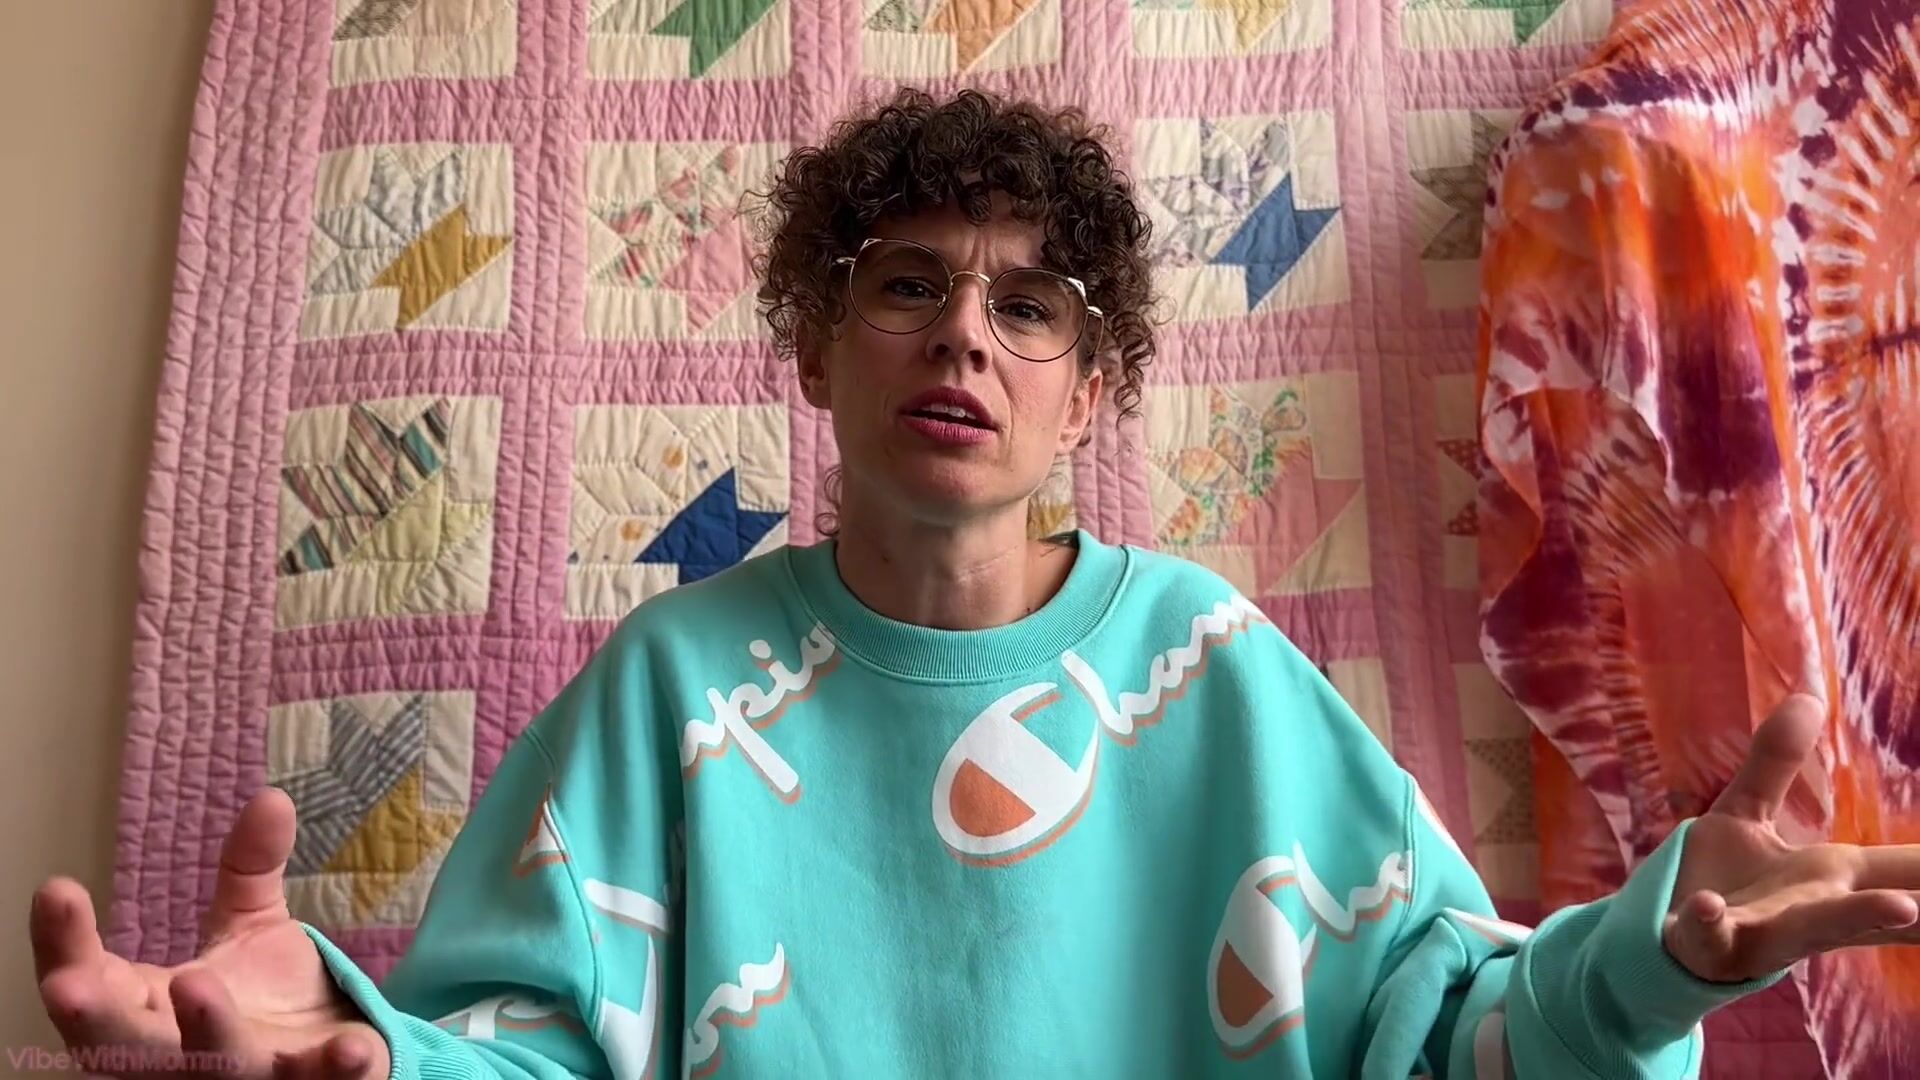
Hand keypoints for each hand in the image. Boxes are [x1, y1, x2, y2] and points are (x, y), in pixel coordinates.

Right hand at [31, 787, 388, 1079]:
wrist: (334, 1056)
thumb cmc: (266, 999)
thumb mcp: (250, 927)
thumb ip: (250, 868)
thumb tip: (271, 797)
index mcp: (150, 1011)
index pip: (89, 985)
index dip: (63, 947)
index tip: (56, 890)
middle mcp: (181, 1055)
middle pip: (123, 1046)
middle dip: (97, 1017)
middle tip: (69, 985)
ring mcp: (245, 1075)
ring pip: (214, 1066)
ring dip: (205, 1032)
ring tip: (195, 985)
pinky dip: (334, 1069)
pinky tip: (353, 1048)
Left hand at [1664, 694, 1919, 982]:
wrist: (1658, 941)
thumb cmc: (1723, 882)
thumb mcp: (1746, 812)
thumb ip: (1775, 759)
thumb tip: (1809, 696)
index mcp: (1835, 875)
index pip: (1917, 867)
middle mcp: (1815, 906)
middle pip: (1890, 902)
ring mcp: (1767, 930)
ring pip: (1819, 927)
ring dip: (1861, 917)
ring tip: (1903, 905)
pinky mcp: (1714, 943)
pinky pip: (1712, 932)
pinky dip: (1711, 921)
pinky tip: (1707, 908)